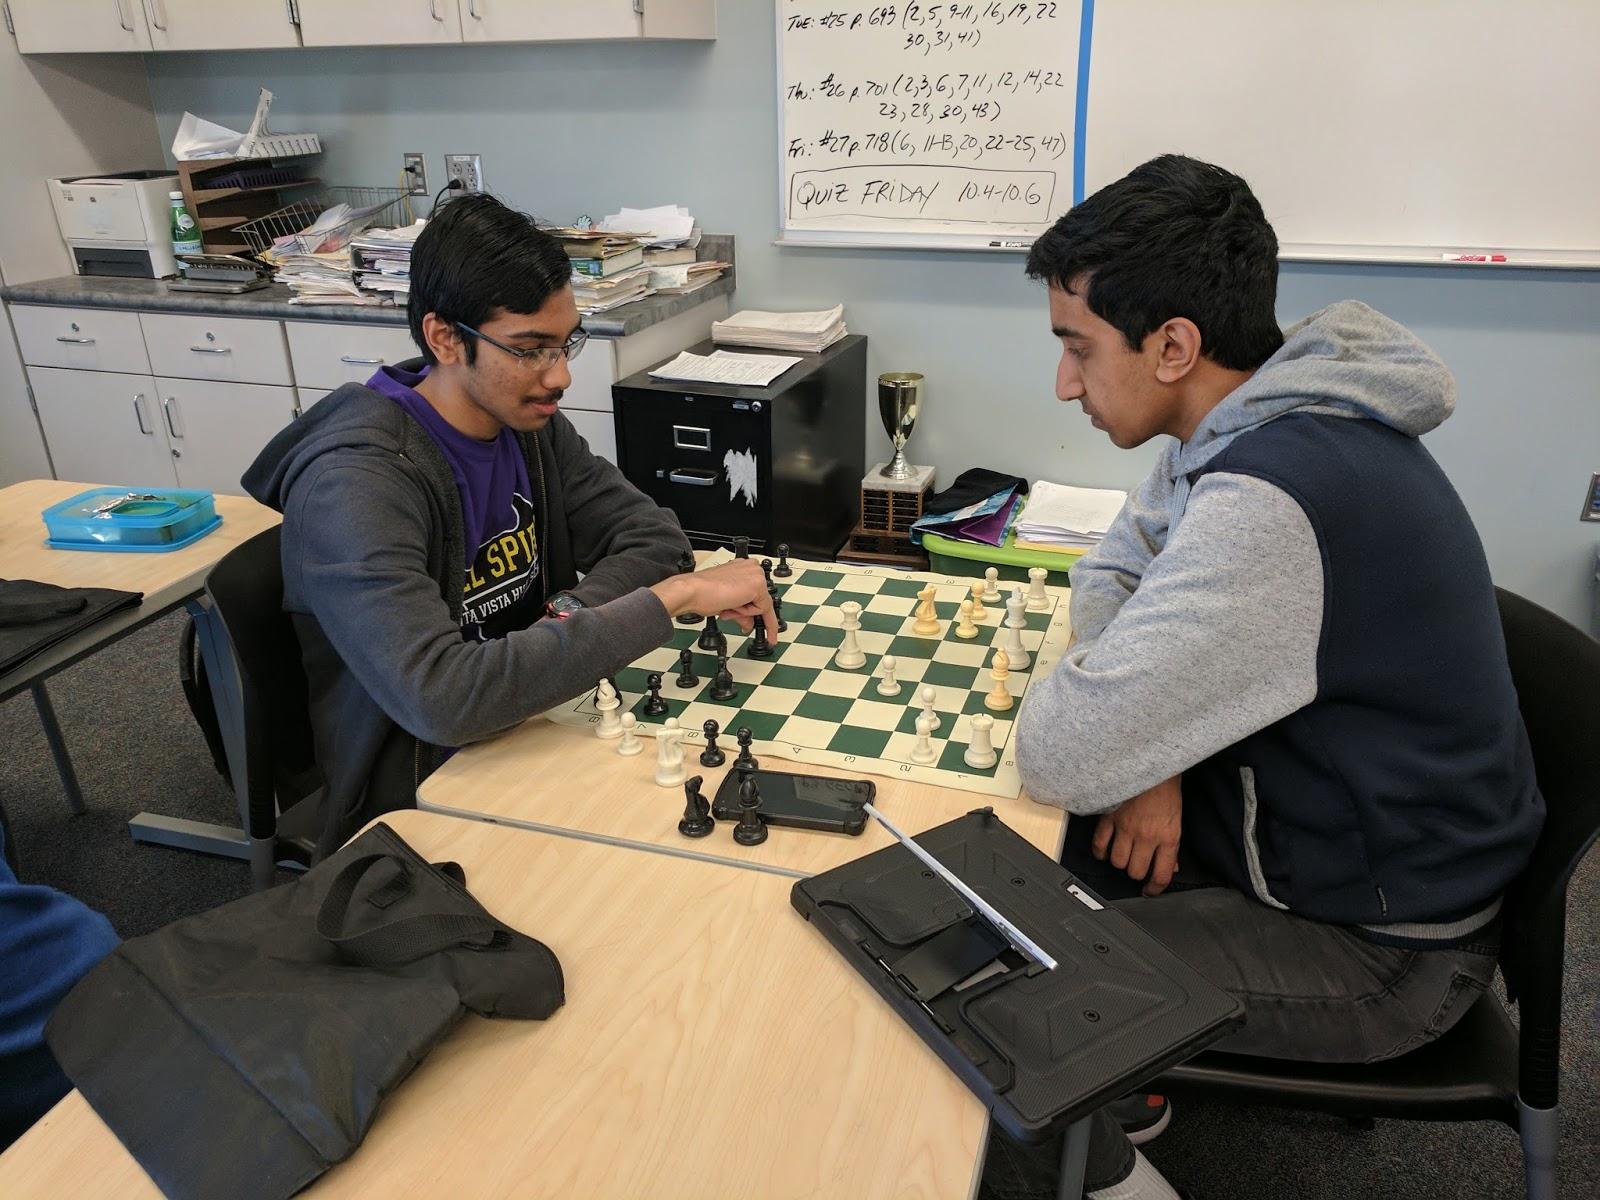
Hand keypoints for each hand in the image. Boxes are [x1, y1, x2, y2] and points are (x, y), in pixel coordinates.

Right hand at [650, 560, 777, 635]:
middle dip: (746, 612)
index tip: (763, 624)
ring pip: (761, 605)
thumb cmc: (702, 592)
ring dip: (744, 612)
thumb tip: (748, 623)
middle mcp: (750, 568)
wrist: (693, 590)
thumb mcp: (728, 603)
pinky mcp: (758, 584)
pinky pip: (761, 609)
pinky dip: (747, 612)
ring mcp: (755, 574)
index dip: (755, 609)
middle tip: (729, 613)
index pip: (756, 593)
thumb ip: (741, 611)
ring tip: (726, 606)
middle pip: (759, 600)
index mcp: (742, 568)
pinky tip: (732, 606)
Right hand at [1093, 776, 1181, 895]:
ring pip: (1117, 861)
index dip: (1155, 889)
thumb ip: (1172, 844)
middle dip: (1136, 872)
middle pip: (1135, 871)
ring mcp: (1126, 827)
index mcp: (1168, 837)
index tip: (1150, 891)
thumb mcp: (1177, 818)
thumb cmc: (1166, 787)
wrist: (1152, 761)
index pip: (1162, 875)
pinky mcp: (1110, 817)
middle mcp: (1147, 835)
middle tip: (1137, 865)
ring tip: (1122, 855)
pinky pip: (1099, 844)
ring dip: (1119, 862)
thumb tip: (1171, 864)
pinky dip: (1100, 851)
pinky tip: (1104, 851)